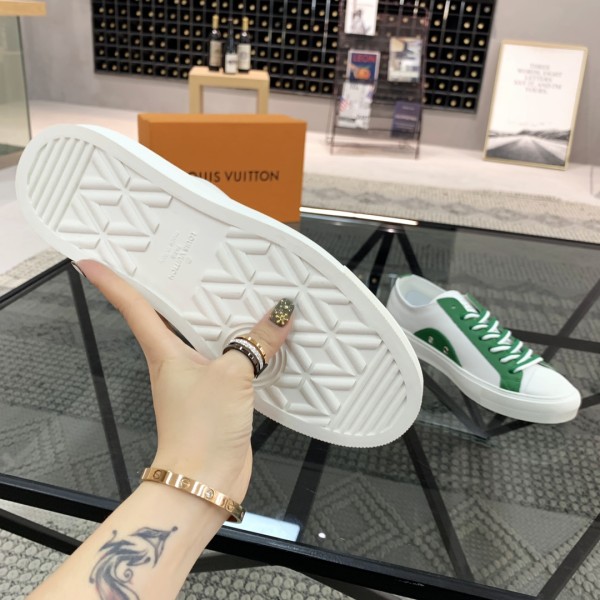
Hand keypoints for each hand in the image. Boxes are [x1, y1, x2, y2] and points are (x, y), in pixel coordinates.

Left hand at [77, 260, 292, 503]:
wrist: (204, 481)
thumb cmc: (201, 429)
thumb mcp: (232, 375)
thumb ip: (256, 343)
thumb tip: (280, 314)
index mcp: (165, 352)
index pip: (135, 308)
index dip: (113, 283)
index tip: (91, 261)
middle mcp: (176, 362)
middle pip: (172, 317)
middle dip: (175, 290)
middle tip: (183, 260)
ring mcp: (197, 380)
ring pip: (207, 339)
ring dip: (220, 319)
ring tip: (237, 292)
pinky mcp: (217, 396)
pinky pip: (231, 361)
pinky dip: (245, 348)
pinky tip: (263, 340)